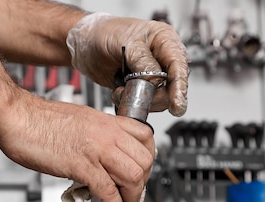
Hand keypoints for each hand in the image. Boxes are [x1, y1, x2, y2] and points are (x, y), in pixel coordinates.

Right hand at [0, 91, 154, 201]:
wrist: (17, 117)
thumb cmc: (37, 120)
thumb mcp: (78, 121)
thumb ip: (93, 137)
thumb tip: (98, 157)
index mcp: (106, 121)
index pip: (145, 137)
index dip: (147, 160)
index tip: (140, 173)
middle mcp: (106, 133)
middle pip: (145, 160)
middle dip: (142, 184)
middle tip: (131, 196)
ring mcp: (96, 149)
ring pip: (133, 176)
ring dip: (132, 199)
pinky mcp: (81, 165)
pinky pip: (108, 191)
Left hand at [67, 13, 188, 116]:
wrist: (85, 44)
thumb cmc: (104, 33)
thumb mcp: (125, 42)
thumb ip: (142, 60)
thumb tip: (156, 80)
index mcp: (164, 41)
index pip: (179, 66)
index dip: (179, 87)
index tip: (176, 104)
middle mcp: (161, 59)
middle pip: (172, 87)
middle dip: (153, 96)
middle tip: (133, 93)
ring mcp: (151, 75)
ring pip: (158, 99)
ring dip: (138, 100)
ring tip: (120, 89)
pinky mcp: (139, 88)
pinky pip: (143, 103)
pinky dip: (129, 102)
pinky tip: (118, 92)